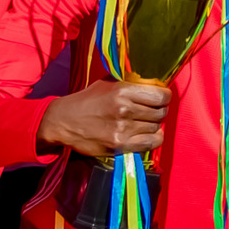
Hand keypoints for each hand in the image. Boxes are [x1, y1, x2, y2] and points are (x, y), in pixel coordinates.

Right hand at [37, 81, 170, 158]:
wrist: (63, 121)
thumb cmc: (87, 100)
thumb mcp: (107, 83)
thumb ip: (130, 83)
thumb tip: (154, 83)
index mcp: (122, 90)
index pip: (160, 95)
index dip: (165, 97)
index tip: (162, 98)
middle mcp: (124, 109)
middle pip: (160, 112)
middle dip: (160, 111)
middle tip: (153, 111)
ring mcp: (122, 129)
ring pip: (156, 128)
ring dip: (154, 125)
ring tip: (144, 122)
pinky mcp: (119, 145)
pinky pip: (150, 144)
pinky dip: (154, 139)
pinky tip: (149, 135)